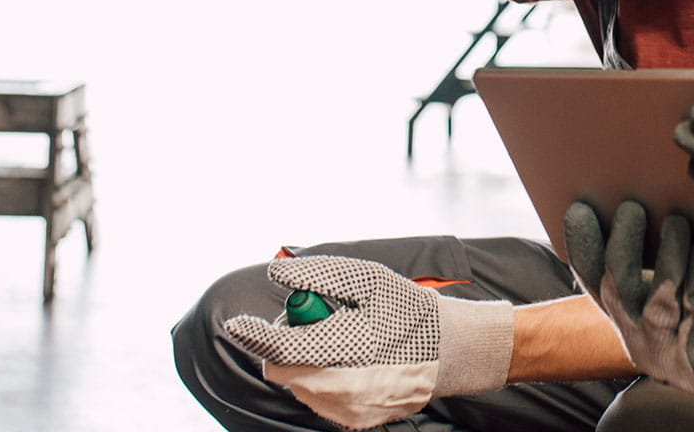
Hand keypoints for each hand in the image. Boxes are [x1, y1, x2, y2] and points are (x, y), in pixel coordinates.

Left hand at [221, 255, 513, 429]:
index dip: (253, 334)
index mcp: (348, 346)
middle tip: (314, 321)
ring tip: (339, 338)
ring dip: (302, 361)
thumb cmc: (411, 309)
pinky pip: (318, 400)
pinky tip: (348, 359)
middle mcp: (346, 387)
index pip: (281, 348)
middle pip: (282, 372)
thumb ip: (319, 276)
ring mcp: (351, 410)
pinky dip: (320, 378)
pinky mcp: (356, 422)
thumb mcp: (370, 280)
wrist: (456, 351)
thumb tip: (274, 275)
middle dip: (285, 344)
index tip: (237, 324)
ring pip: (297, 387)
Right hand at [563, 200, 693, 413]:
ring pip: (659, 303)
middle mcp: (640, 340)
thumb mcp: (681, 283)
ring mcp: (669, 358)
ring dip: (666, 258)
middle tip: (632, 207)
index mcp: (628, 319)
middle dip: (622, 247)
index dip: (582, 247)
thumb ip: (658, 257)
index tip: (579, 208)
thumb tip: (648, 193)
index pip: (593, 283)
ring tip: (676, 220)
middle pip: (618, 292)